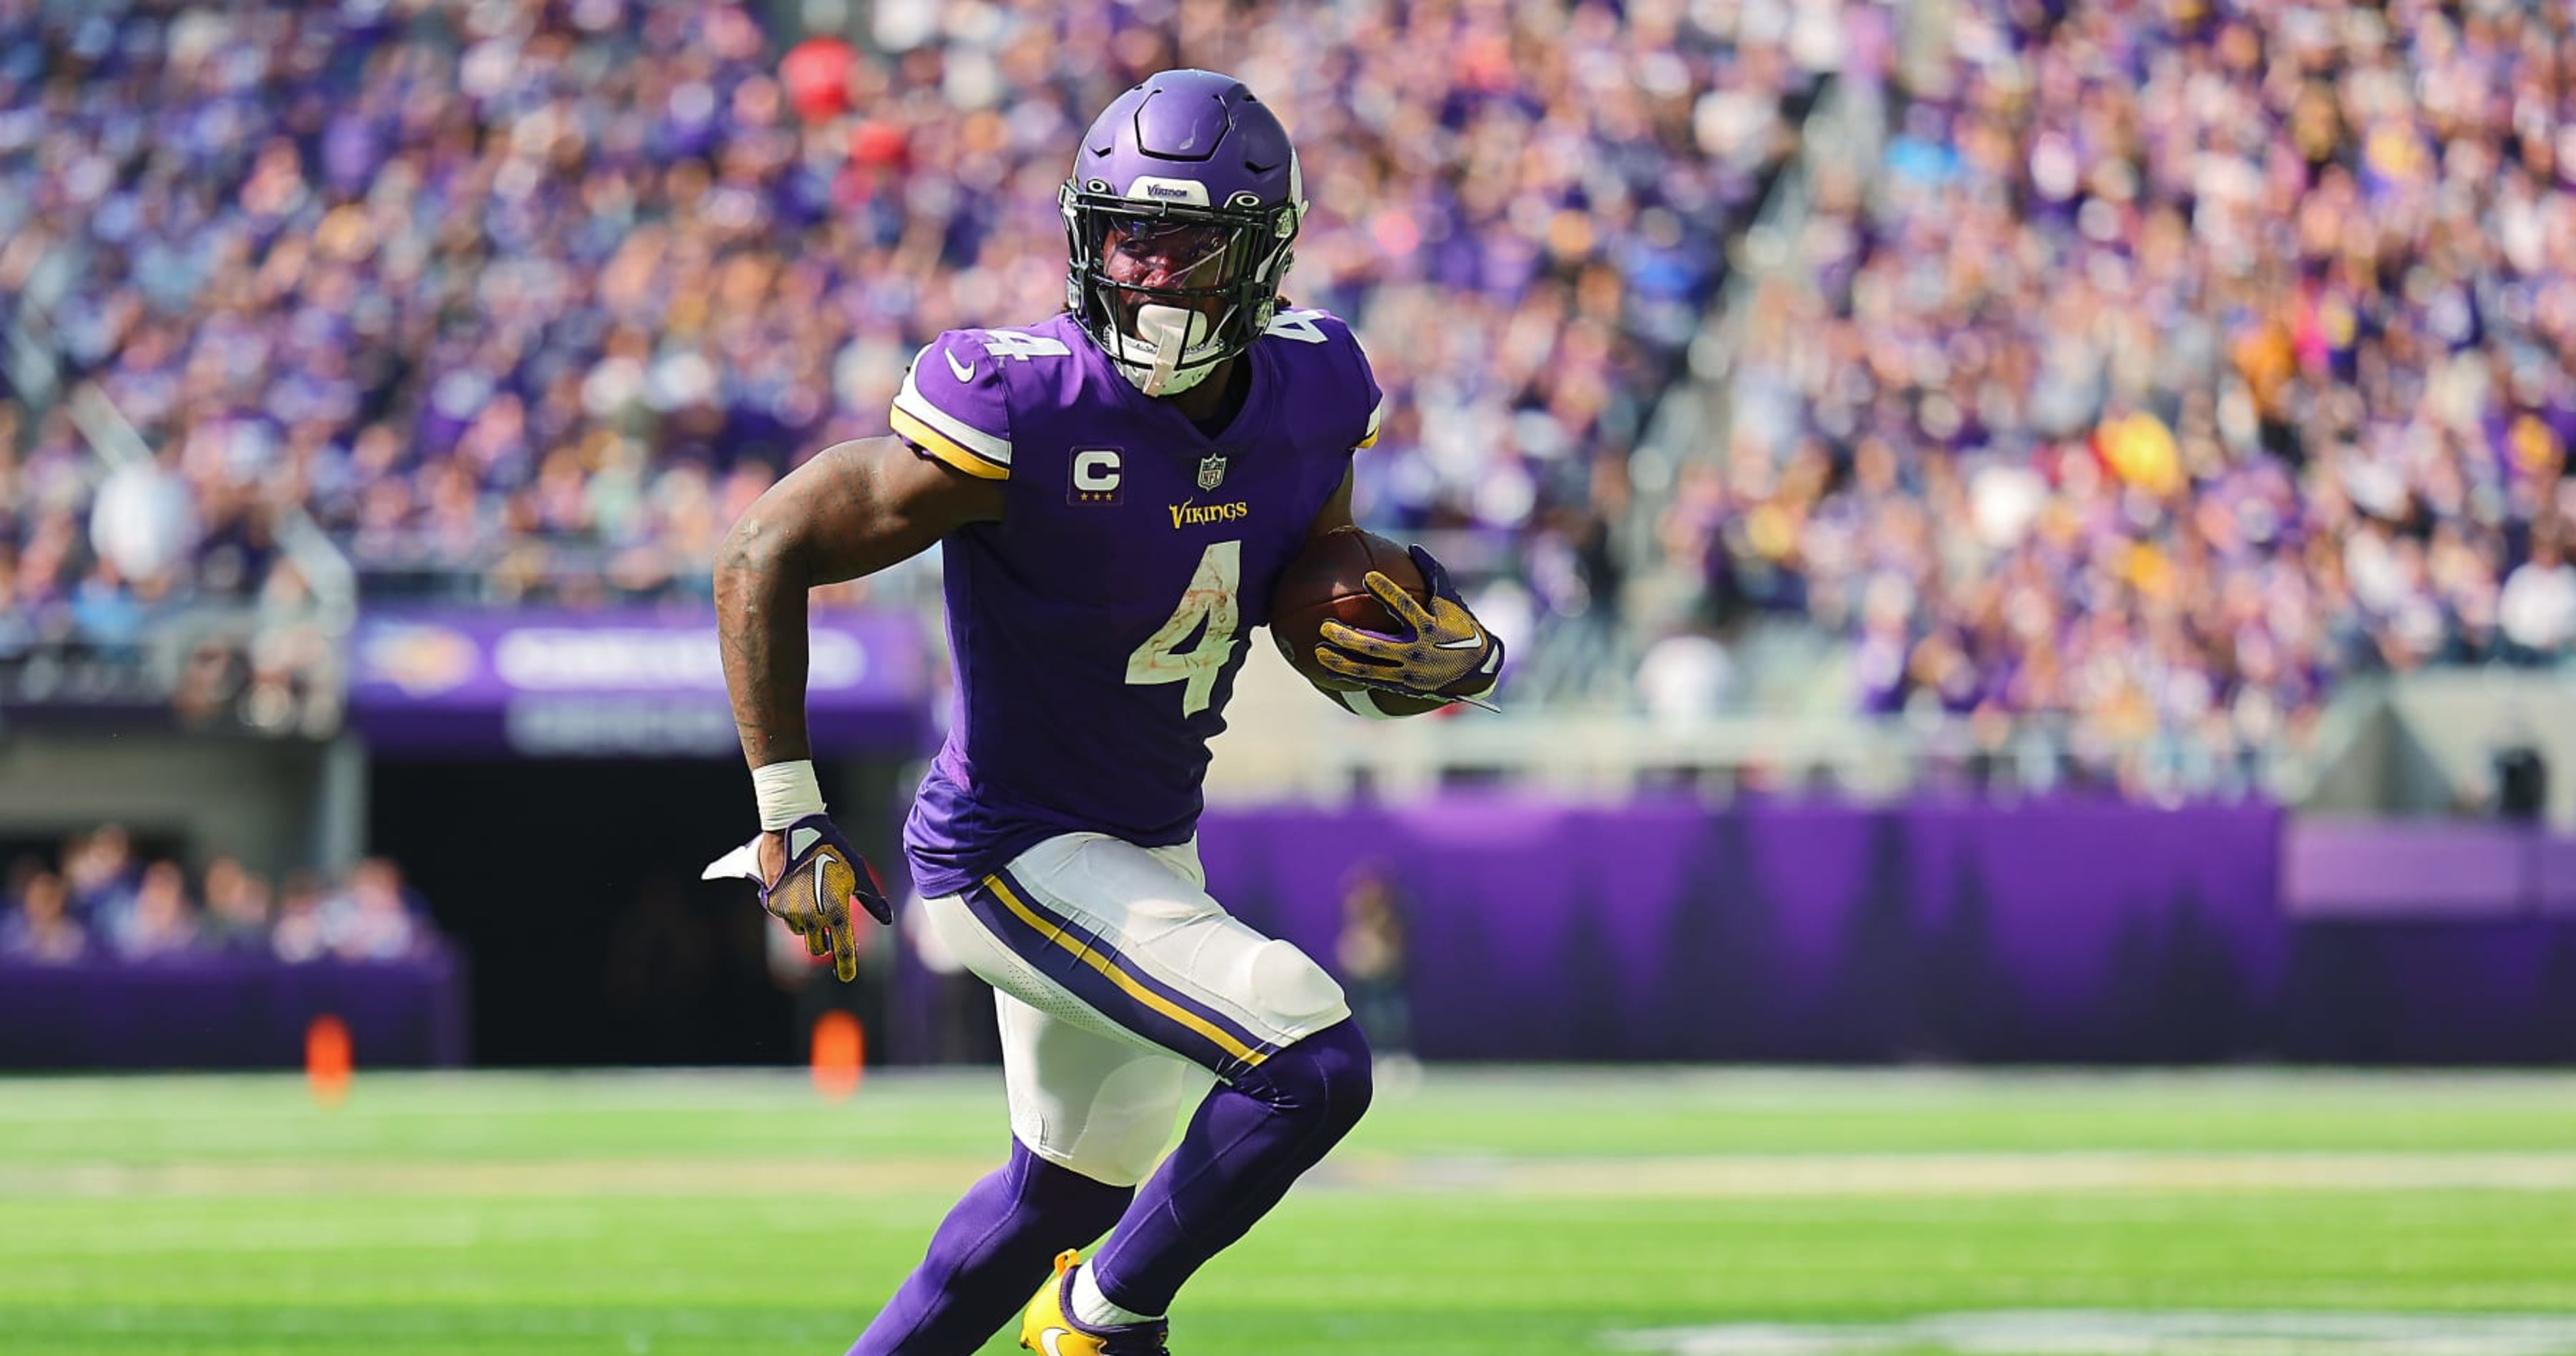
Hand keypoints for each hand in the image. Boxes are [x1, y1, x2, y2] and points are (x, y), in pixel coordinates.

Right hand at [701, 814, 891, 981]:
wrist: (793, 831)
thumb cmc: (832, 849)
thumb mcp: (856, 873)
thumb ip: (870, 899)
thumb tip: (887, 919)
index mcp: (835, 911)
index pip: (842, 949)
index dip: (846, 965)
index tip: (848, 977)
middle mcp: (812, 916)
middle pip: (817, 948)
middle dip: (823, 944)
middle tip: (829, 933)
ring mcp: (790, 911)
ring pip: (800, 931)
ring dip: (807, 924)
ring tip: (813, 897)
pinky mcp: (774, 903)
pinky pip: (786, 916)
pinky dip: (793, 910)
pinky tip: (798, 889)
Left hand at [1314, 544, 1503, 700]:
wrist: (1477, 670)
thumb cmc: (1461, 627)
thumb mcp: (1451, 601)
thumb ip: (1432, 574)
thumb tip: (1413, 548)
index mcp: (1429, 627)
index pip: (1406, 608)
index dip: (1387, 593)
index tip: (1368, 577)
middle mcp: (1417, 651)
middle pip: (1378, 646)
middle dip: (1350, 638)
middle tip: (1326, 627)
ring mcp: (1409, 672)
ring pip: (1370, 669)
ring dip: (1343, 661)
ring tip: (1318, 651)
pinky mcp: (1403, 686)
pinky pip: (1372, 681)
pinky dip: (1350, 674)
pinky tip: (1327, 668)